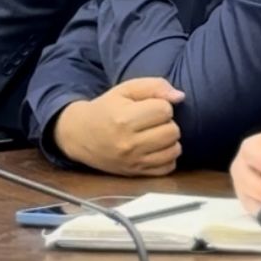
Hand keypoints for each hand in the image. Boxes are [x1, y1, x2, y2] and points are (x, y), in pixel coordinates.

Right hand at [53, 77, 185, 175]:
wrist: (81, 135)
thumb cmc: (106, 109)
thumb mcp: (125, 90)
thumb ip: (154, 86)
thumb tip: (180, 96)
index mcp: (124, 119)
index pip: (165, 110)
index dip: (161, 105)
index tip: (149, 106)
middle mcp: (129, 143)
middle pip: (172, 131)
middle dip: (167, 122)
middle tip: (153, 120)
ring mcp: (133, 161)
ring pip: (174, 150)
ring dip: (169, 140)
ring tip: (155, 133)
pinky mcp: (137, 173)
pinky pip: (168, 167)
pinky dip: (167, 156)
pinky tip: (156, 148)